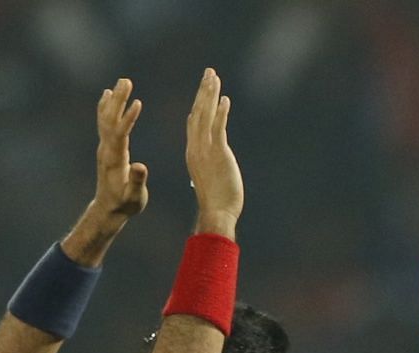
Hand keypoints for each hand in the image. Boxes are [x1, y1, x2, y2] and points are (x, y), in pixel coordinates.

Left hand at [91, 79, 147, 221]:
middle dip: (119, 100)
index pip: (120, 133)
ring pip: (107, 118)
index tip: (137, 102)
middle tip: (126, 81)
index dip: (128, 118)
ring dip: (114, 99)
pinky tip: (108, 94)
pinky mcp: (106, 147)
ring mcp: (104, 147)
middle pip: (111, 119)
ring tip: (122, 81)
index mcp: (114, 159)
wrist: (108, 210)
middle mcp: (106, 149)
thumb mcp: (134, 196)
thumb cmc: (124, 204)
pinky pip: (104, 122)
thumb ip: (137, 181)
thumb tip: (140, 167)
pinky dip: (106, 107)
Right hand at [184, 69, 242, 237]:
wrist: (216, 213)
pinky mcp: (219, 153)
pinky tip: (224, 98)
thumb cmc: (216, 204)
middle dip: (203, 91)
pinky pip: (218, 126)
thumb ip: (210, 171)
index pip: (194, 125)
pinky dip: (220, 111)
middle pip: (198, 112)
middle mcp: (197, 148)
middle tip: (209, 73)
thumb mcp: (210, 182)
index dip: (198, 107)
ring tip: (214, 76)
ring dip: (210, 94)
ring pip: (206, 115)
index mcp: (193, 154)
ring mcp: (206, 149)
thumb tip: (212, 173)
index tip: (202, 93)